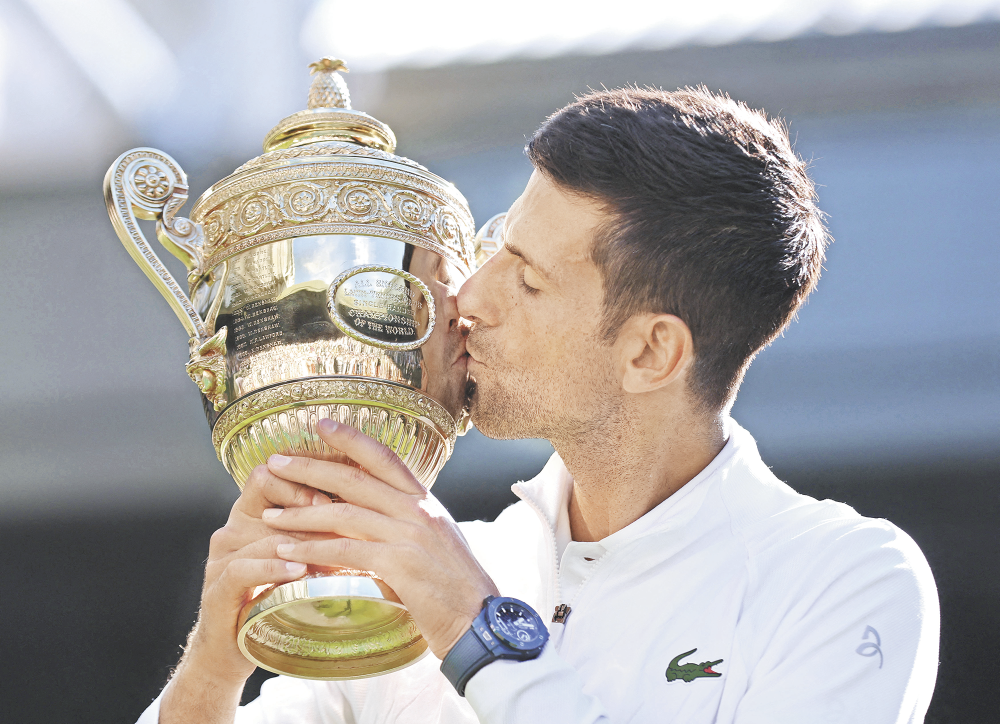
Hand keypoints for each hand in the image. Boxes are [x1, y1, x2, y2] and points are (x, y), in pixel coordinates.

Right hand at [183, 465, 331, 682]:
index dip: (306, 476)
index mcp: (253, 511)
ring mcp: (223, 555)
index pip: (272, 471)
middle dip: (311, 503)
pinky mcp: (217, 587)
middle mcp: (235, 525)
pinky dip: (275, 568)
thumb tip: (372, 511)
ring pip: (265, 532)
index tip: (342, 489)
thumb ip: (322, 530)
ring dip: (305, 541)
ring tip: (338, 549)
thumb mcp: (302, 556)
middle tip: (347, 516)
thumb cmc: (277, 597)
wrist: (233, 649)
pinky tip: (300, 571)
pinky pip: (244, 568)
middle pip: (268, 492)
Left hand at [261, 418, 499, 657]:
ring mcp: (409, 535)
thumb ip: (407, 525)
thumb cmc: (456, 588)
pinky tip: (286, 551)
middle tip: (274, 463)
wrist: (480, 620)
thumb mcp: (435, 542)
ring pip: (342, 513)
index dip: (351, 437)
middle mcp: (417, 510)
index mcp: (425, 501)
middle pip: (353, 478)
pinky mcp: (399, 564)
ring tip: (269, 515)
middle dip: (308, 468)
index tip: (320, 423)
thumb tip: (374, 517)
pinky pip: (344, 551)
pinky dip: (310, 549)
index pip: (384, 456)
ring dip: (300, 513)